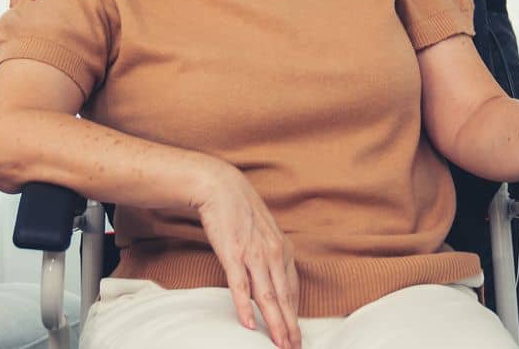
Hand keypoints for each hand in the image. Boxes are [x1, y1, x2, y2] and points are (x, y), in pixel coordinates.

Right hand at [193, 162, 302, 348]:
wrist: (221, 186)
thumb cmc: (240, 211)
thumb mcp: (263, 234)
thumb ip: (268, 256)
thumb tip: (270, 280)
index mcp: (282, 249)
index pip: (292, 289)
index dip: (295, 314)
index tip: (297, 334)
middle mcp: (273, 253)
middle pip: (284, 297)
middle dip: (291, 326)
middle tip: (294, 347)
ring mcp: (254, 254)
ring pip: (267, 296)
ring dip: (275, 323)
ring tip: (280, 344)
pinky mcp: (233, 254)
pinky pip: (241, 285)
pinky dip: (245, 307)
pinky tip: (249, 324)